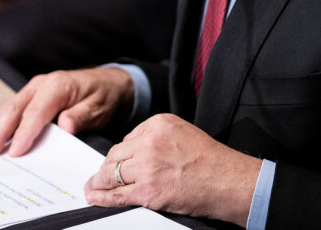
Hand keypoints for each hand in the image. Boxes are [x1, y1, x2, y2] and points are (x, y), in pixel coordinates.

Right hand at [0, 67, 133, 156]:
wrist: (107, 83)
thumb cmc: (102, 94)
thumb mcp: (99, 106)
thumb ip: (81, 115)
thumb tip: (65, 125)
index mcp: (57, 85)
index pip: (36, 111)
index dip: (24, 132)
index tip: (16, 151)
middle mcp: (40, 85)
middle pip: (14, 110)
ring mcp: (32, 90)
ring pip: (6, 110)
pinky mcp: (29, 98)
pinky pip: (10, 112)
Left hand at [83, 114, 260, 225]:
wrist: (227, 181)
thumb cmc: (212, 160)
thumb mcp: (183, 132)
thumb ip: (158, 136)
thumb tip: (135, 150)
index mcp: (158, 124)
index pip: (127, 138)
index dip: (121, 154)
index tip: (116, 162)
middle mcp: (149, 142)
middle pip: (115, 155)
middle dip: (106, 167)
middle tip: (99, 176)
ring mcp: (147, 166)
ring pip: (111, 173)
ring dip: (100, 182)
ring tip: (93, 187)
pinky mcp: (147, 190)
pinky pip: (117, 194)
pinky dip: (102, 197)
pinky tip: (95, 197)